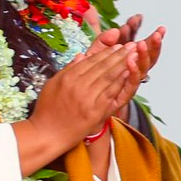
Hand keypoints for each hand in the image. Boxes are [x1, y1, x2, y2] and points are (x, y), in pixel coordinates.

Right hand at [13, 44, 139, 174]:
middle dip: (118, 54)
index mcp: (67, 77)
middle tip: (131, 45)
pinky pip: (111, 92)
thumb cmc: (48, 111)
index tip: (117, 45)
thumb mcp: (52, 85)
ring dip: (123, 64)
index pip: (91, 60)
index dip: (106, 52)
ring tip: (133, 55)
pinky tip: (129, 72)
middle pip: (102, 66)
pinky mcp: (95, 110)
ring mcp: (87, 98)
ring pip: (108, 76)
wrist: (47, 135)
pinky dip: (121, 81)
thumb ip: (67, 70)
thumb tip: (81, 56)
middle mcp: (77, 85)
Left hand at [86, 13, 162, 86]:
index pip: (134, 38)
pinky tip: (131, 60)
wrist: (83, 102)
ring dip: (147, 54)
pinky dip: (134, 71)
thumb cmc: (89, 78)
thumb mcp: (94, 55)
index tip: (138, 17)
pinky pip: (134, 81)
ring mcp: (131, 79)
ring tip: (143, 43)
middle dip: (154, 40)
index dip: (137, 28)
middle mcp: (132, 67)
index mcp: (124, 56)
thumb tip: (115, 31)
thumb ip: (102, 41)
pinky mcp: (127, 92)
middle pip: (147, 52)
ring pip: (145, 66)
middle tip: (159, 30)